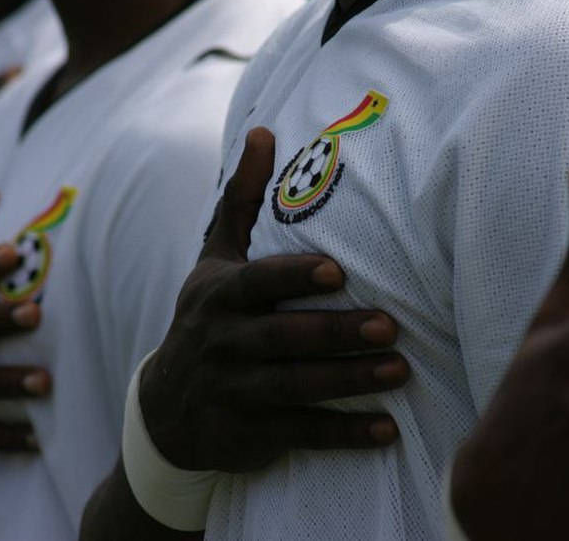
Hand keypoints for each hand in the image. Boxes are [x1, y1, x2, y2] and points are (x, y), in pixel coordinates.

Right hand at [139, 128, 409, 472]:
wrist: (167, 408)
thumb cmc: (207, 319)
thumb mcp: (214, 261)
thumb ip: (241, 202)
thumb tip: (262, 133)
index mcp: (218, 297)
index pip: (256, 284)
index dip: (294, 277)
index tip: (339, 271)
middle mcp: (221, 344)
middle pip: (282, 338)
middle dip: (336, 333)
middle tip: (391, 326)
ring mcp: (233, 392)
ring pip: (295, 388)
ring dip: (349, 381)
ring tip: (400, 371)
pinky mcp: (249, 433)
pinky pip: (300, 433)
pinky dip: (343, 435)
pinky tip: (387, 430)